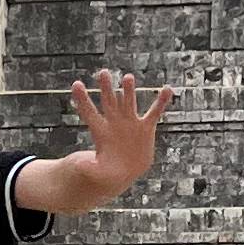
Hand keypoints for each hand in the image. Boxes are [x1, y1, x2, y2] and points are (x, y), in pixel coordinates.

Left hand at [67, 68, 173, 190]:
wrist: (125, 171)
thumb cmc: (108, 172)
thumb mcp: (98, 172)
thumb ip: (90, 168)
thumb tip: (79, 167)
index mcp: (100, 131)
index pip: (89, 112)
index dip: (82, 99)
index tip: (76, 84)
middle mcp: (114, 122)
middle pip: (109, 101)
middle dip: (106, 87)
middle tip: (103, 72)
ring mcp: (130, 123)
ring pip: (129, 102)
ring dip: (129, 90)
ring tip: (128, 77)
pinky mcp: (146, 127)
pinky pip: (154, 112)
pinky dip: (160, 101)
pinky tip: (167, 89)